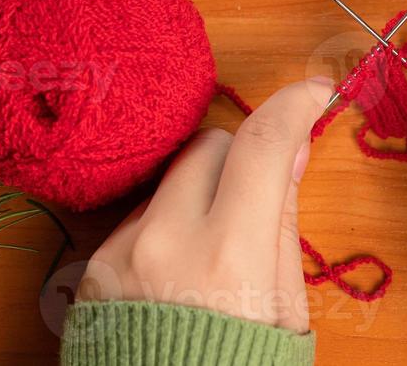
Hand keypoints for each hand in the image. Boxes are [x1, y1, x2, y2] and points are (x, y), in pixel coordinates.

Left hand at [76, 78, 332, 331]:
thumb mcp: (285, 311)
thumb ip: (283, 225)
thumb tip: (293, 152)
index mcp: (230, 256)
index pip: (263, 143)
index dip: (295, 104)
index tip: (314, 95)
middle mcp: (166, 242)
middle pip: (210, 143)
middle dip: (243, 154)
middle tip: (261, 190)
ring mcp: (121, 253)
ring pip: (171, 179)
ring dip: (200, 192)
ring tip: (214, 251)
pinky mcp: (92, 269)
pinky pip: (137, 217)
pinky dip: (165, 227)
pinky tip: (178, 274)